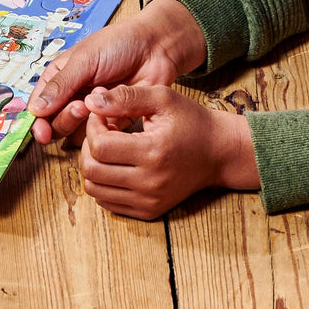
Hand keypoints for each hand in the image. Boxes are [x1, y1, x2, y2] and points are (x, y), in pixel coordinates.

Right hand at [29, 0, 206, 145]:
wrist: (156, 48)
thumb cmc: (118, 44)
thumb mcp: (84, 60)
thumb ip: (60, 85)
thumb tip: (35, 109)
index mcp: (60, 77)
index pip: (40, 104)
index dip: (37, 121)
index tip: (42, 133)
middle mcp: (73, 95)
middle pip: (55, 122)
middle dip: (64, 119)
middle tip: (80, 107)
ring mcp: (93, 110)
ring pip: (75, 133)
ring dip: (82, 124)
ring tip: (97, 105)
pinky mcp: (113, 121)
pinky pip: (100, 137)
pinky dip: (103, 130)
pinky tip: (113, 114)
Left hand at [80, 84, 259, 218]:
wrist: (220, 152)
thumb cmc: (191, 121)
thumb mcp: (162, 98)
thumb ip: (125, 96)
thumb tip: (90, 101)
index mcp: (154, 152)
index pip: (99, 146)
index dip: (92, 126)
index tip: (102, 115)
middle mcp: (150, 183)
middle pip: (92, 170)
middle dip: (88, 145)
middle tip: (103, 131)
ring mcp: (149, 201)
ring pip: (94, 189)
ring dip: (93, 164)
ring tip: (109, 147)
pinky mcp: (149, 211)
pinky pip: (107, 202)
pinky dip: (103, 182)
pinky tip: (116, 164)